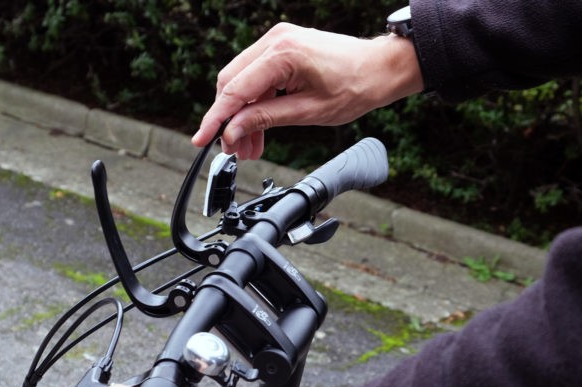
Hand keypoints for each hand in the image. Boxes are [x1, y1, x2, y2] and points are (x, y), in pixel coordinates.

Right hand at [191, 23, 423, 159]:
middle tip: (235, 150)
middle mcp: (275, 40)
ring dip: (242, 114)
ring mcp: (277, 40)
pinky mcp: (282, 47)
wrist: (380, 68)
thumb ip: (266, 119)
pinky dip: (255, 102)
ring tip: (249, 147)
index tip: (201, 139)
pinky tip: (259, 128)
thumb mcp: (308, 112)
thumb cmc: (355, 86)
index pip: (235, 90)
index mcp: (283, 54)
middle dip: (229, 120)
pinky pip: (256, 75)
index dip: (216, 119)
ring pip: (242, 81)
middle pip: (232, 83)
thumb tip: (233, 131)